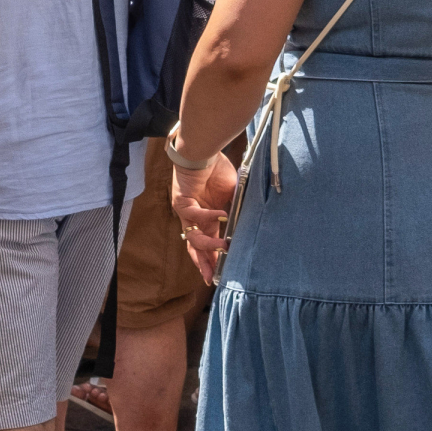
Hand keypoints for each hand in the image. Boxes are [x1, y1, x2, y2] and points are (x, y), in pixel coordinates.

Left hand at [171, 153, 236, 284]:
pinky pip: (195, 214)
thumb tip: (249, 224)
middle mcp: (196, 220)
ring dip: (208, 244)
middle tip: (211, 278)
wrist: (203, 152)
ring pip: (194, 237)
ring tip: (223, 247)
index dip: (213, 260)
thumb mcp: (233, 195)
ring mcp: (187, 213)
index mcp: (207, 221)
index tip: (219, 276)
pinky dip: (208, 216)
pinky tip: (221, 216)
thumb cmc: (218, 171)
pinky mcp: (182, 202)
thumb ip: (238, 210)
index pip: (208, 246)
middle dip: (204, 264)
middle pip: (196, 248)